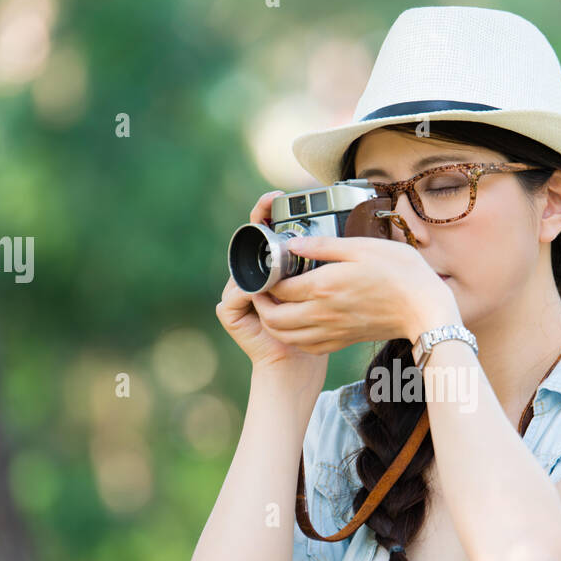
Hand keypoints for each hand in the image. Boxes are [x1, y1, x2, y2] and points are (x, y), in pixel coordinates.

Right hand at [216, 190, 327, 387]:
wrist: (299, 363)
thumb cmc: (318, 325)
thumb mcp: (326, 286)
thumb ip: (323, 259)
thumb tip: (331, 230)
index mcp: (272, 267)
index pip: (264, 232)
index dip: (266, 212)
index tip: (277, 196)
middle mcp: (252, 277)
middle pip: (249, 246)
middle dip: (256, 227)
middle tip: (267, 210)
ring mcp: (237, 293)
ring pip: (242, 268)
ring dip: (255, 262)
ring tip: (270, 253)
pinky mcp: (229, 311)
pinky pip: (235, 294)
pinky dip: (248, 291)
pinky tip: (262, 290)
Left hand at [253, 235, 460, 354]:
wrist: (425, 310)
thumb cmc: (400, 273)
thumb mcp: (363, 247)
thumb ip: (324, 246)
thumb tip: (294, 243)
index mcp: (324, 286)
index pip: (278, 288)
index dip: (265, 279)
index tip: (265, 270)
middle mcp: (323, 313)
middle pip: (274, 318)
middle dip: (261, 305)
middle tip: (262, 290)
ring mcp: (332, 331)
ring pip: (286, 336)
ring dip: (273, 323)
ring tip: (274, 306)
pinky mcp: (342, 341)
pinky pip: (306, 347)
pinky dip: (293, 338)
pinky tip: (296, 324)